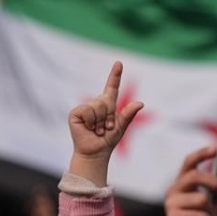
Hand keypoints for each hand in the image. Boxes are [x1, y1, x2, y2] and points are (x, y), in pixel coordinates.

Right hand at [66, 62, 144, 182]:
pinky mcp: (76, 113)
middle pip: (107, 101)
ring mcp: (85, 108)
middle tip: (105, 128)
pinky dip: (91, 122)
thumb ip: (129, 114)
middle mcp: (96, 104)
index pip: (112, 87)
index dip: (115, 75)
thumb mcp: (121, 127)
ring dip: (100, 122)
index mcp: (107, 105)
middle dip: (109, 117)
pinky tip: (88, 128)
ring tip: (97, 129)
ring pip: (98, 107)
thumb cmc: (108, 140)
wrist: (95, 152)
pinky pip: (88, 111)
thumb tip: (140, 103)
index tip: (118, 63)